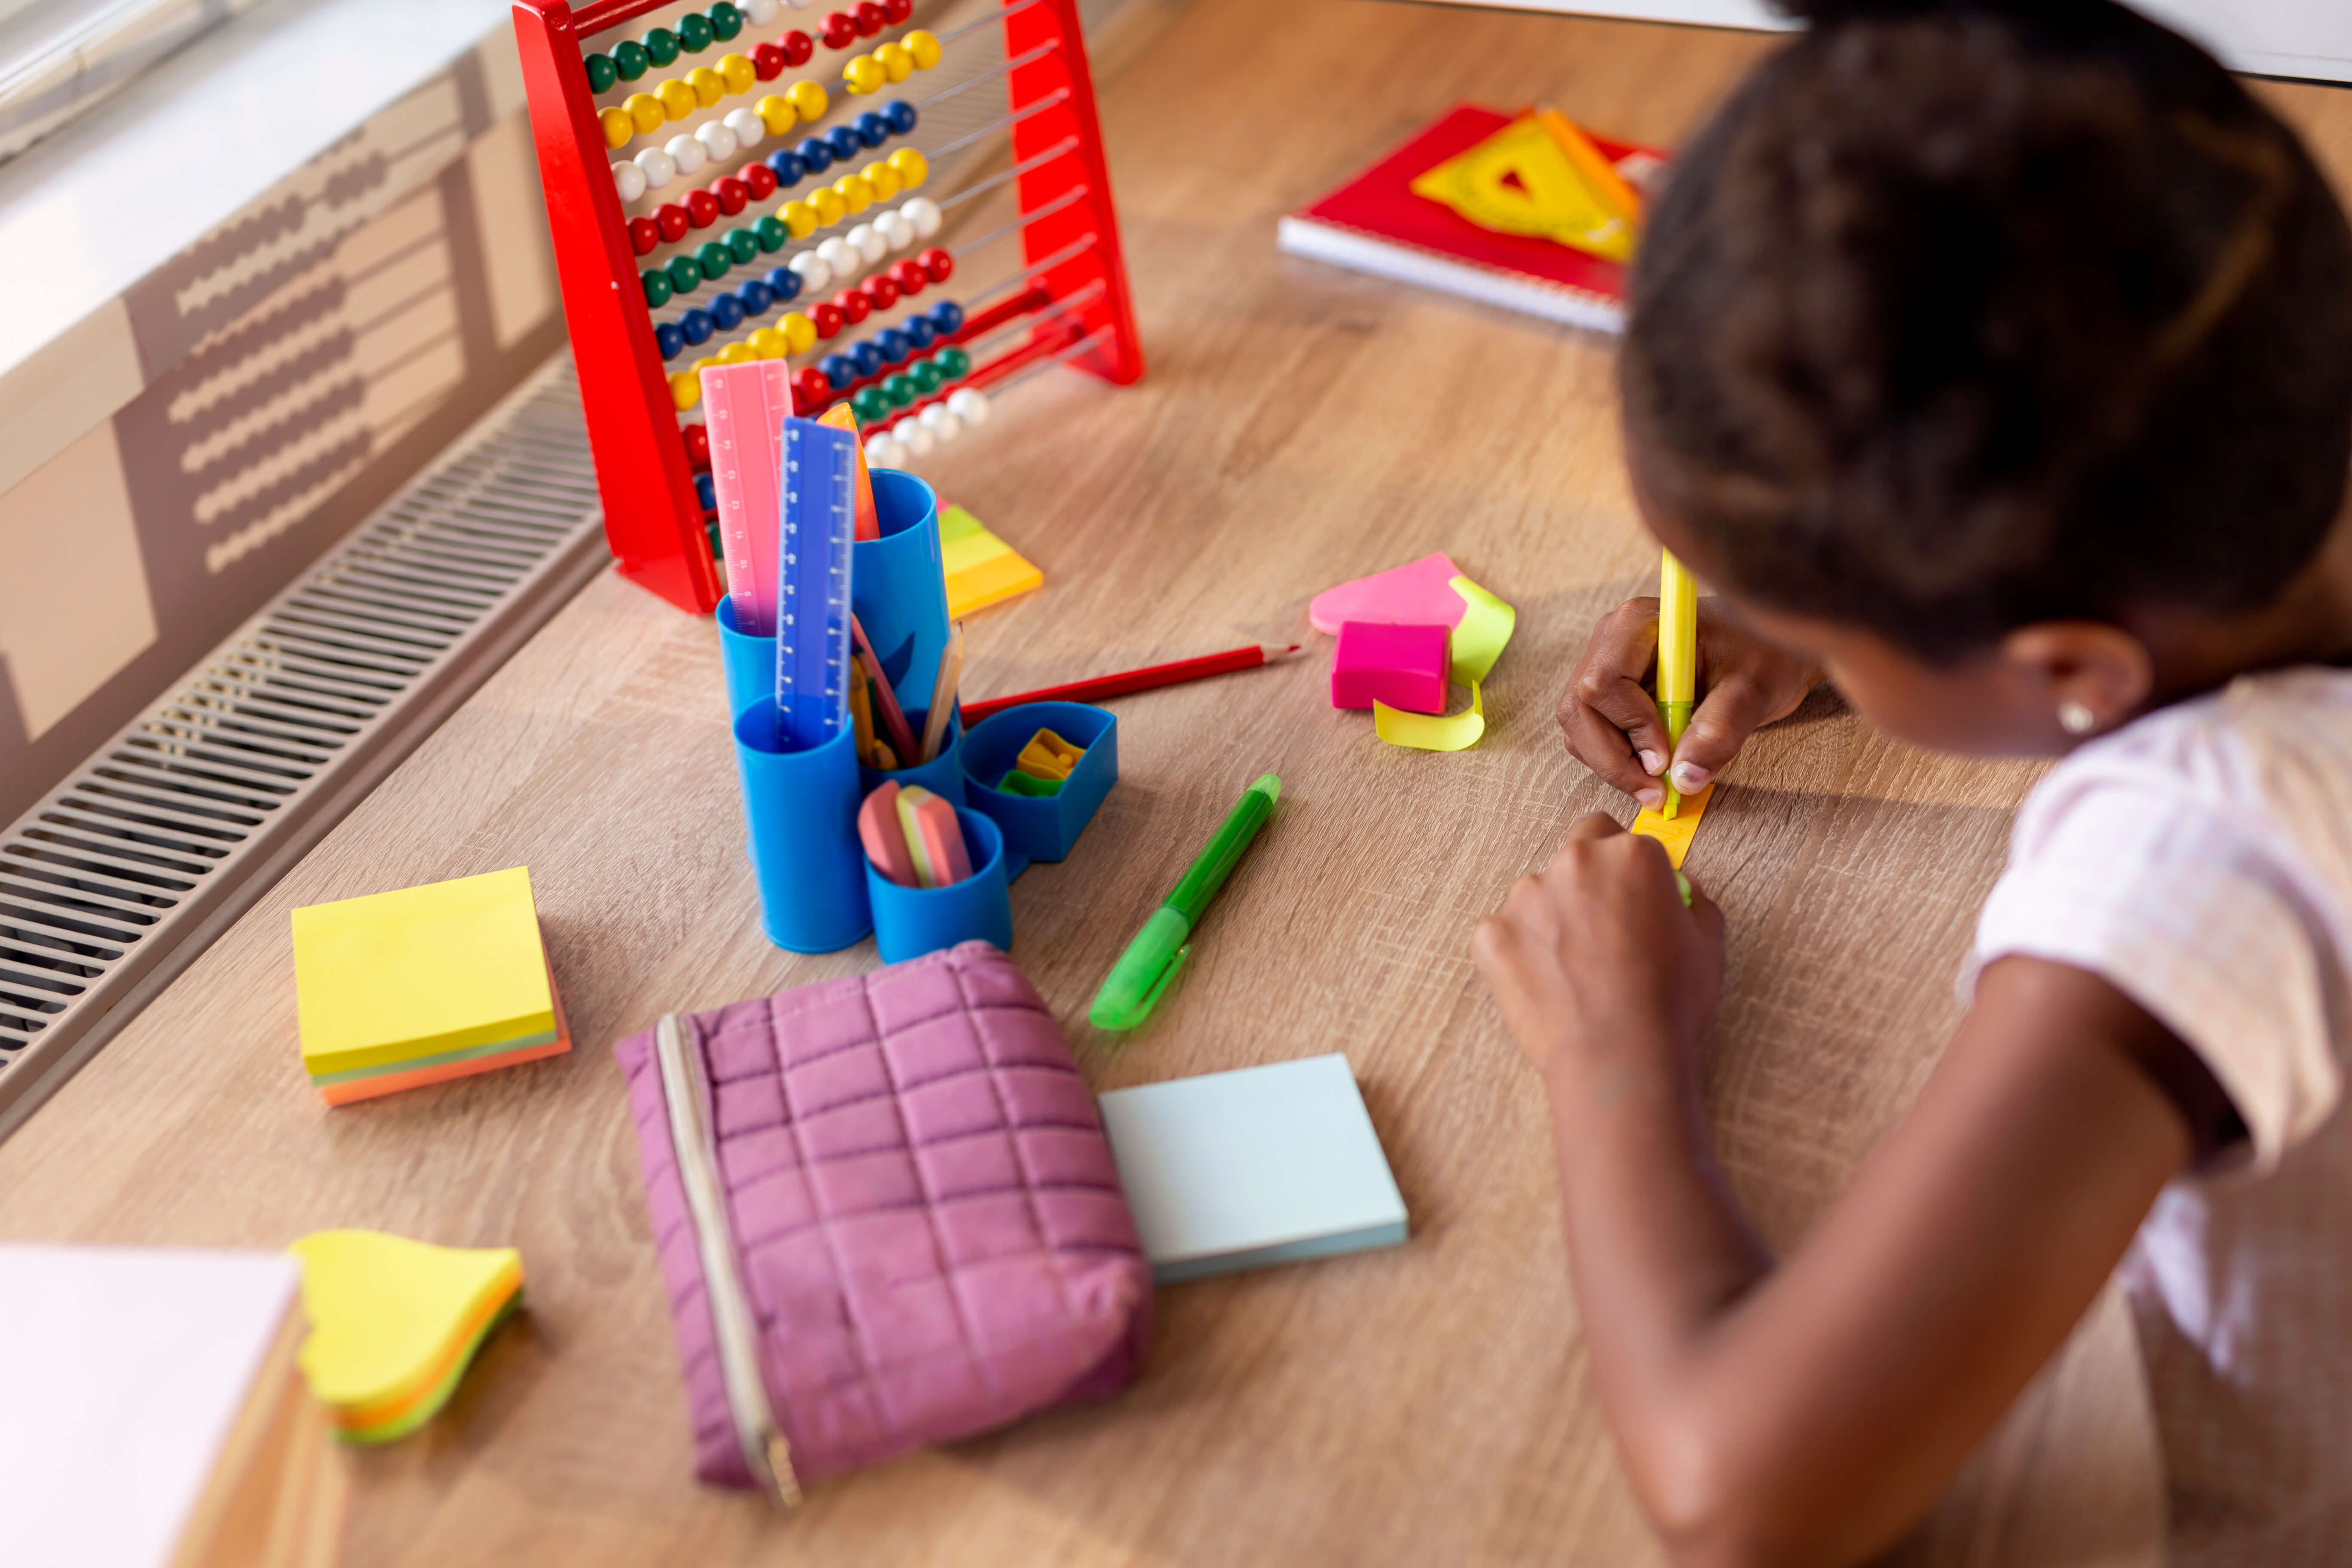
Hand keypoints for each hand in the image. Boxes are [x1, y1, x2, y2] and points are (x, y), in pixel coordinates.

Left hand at [1473, 815, 1725, 1083]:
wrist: (1618, 1057)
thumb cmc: (1671, 1003)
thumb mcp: (1708, 945)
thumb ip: (1693, 901)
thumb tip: (1680, 887)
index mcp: (1631, 854)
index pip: (1620, 838)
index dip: (1627, 872)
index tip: (1631, 902)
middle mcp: (1574, 862)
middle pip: (1577, 851)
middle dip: (1587, 878)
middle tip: (1599, 929)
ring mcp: (1526, 896)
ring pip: (1537, 893)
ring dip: (1551, 917)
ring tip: (1572, 969)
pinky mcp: (1491, 933)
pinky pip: (1503, 932)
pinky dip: (1519, 952)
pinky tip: (1545, 986)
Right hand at [1558, 595, 1822, 808]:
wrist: (1764, 651)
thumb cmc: (1762, 656)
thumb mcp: (1753, 690)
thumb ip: (1719, 731)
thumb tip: (1684, 780)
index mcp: (1638, 624)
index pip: (1602, 685)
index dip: (1629, 728)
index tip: (1665, 761)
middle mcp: (1611, 641)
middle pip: (1579, 710)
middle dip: (1613, 759)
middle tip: (1656, 793)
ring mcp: (1604, 665)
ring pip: (1580, 728)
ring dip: (1614, 765)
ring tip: (1659, 787)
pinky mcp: (1610, 692)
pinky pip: (1592, 734)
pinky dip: (1617, 761)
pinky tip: (1653, 771)